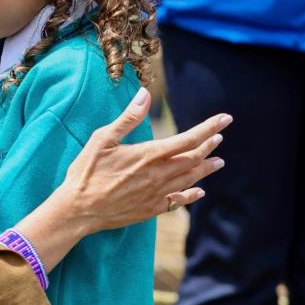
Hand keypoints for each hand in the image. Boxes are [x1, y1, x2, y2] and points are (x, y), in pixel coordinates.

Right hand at [55, 87, 230, 235]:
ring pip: (189, 179)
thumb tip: (145, 95)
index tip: (225, 119)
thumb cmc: (87, 172)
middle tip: (219, 138)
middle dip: (208, 146)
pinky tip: (198, 192)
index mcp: (148, 155)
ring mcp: (156, 194)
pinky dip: (191, 195)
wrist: (79, 210)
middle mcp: (158, 175)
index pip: (187, 139)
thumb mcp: (102, 139)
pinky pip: (177, 201)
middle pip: (192, 159)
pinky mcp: (149, 209)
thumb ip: (128, 118)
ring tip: (218, 162)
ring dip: (205, 169)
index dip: (208, 128)